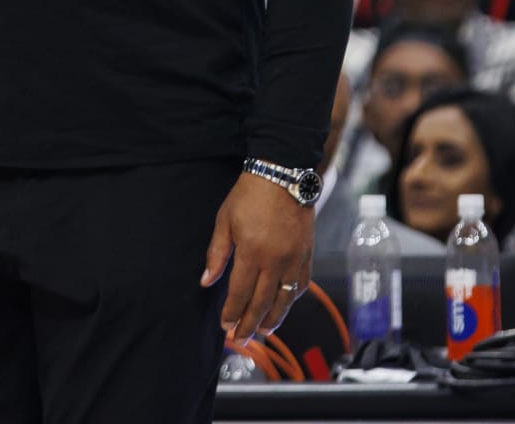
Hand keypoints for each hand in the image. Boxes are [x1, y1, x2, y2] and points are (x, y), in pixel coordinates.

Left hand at [200, 172, 313, 343]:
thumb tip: (207, 281)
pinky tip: (284, 306)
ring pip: (285, 298)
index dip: (232, 313)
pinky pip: (302, 284)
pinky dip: (292, 299)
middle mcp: (275, 260)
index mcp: (252, 252)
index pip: (240, 293)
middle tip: (241, 339)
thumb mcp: (224, 221)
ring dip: (274, 319)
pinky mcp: (307, 253)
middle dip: (250, 324)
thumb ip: (217, 254)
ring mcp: (294, 258)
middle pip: (262, 302)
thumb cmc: (249, 195)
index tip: (225, 327)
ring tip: (263, 332)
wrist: (282, 174)